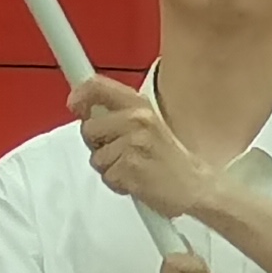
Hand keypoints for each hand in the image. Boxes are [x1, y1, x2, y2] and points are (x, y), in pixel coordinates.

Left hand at [75, 76, 224, 225]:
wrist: (196, 185)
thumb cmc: (169, 158)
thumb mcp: (147, 123)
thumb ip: (117, 113)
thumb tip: (83, 108)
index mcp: (140, 106)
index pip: (97, 87)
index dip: (80, 95)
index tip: (75, 105)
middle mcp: (136, 120)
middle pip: (88, 128)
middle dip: (97, 144)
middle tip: (120, 152)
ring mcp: (133, 144)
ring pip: (96, 157)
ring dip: (109, 167)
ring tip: (132, 167)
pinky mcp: (130, 168)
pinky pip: (106, 176)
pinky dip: (118, 183)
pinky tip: (136, 180)